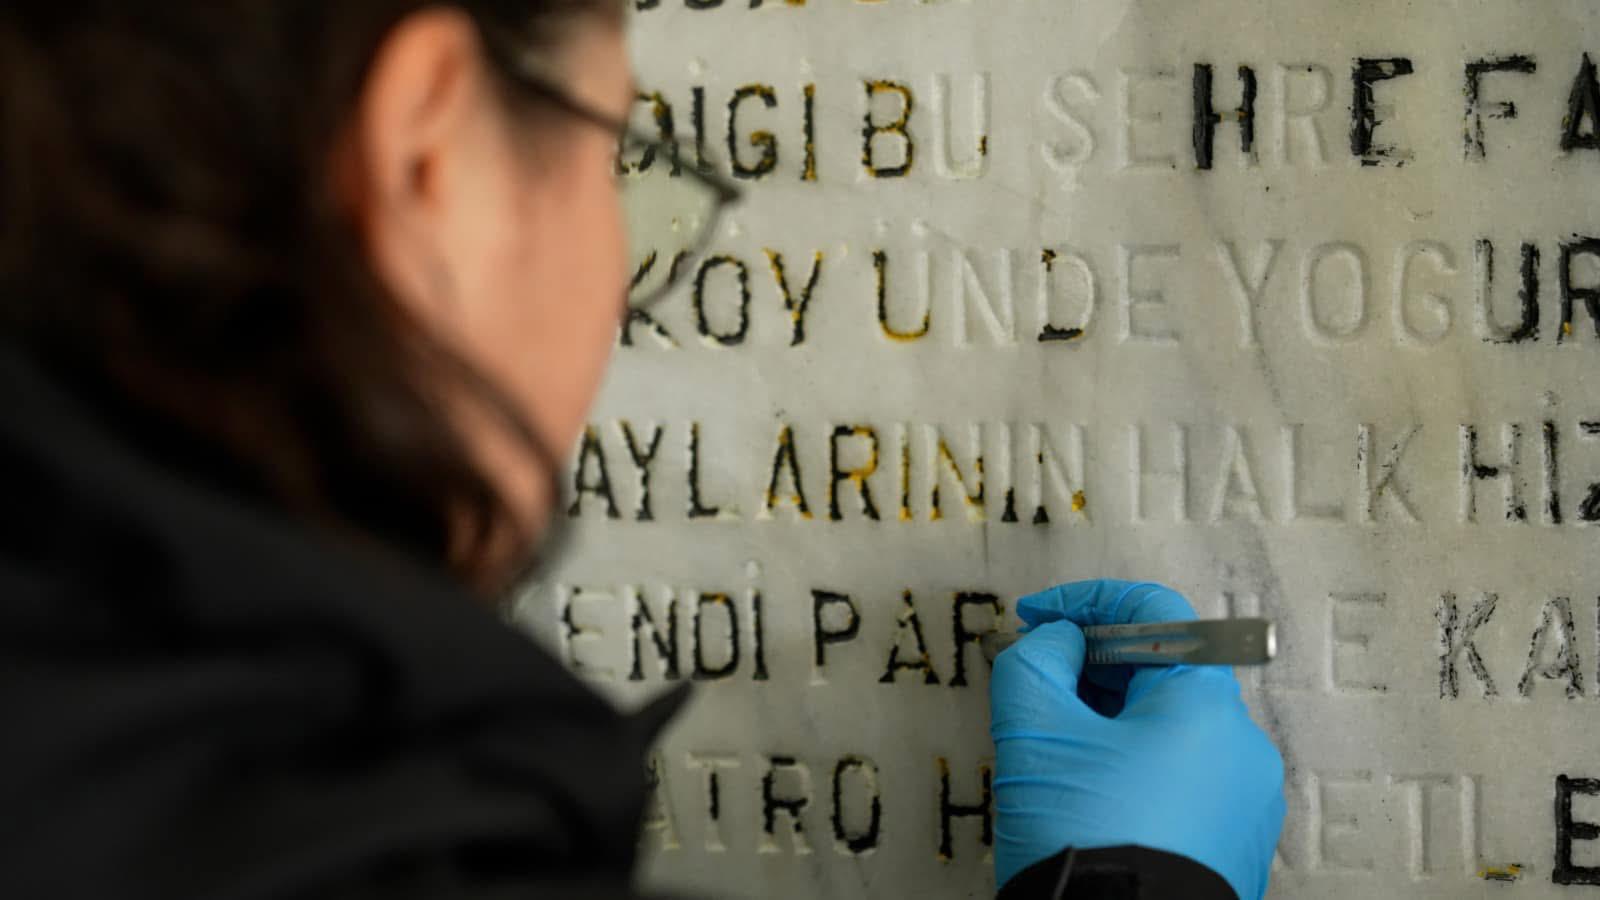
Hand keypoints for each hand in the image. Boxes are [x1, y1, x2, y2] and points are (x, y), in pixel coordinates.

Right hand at [988, 580, 1285, 898]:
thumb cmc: (1082, 833)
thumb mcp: (1035, 730)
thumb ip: (1036, 661)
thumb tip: (1056, 641)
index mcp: (1206, 703)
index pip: (1154, 611)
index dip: (1085, 602)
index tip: (1035, 619)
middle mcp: (1243, 746)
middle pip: (1163, 673)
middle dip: (1092, 670)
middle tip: (1035, 684)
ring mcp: (1246, 802)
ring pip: (1170, 732)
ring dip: (1110, 723)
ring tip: (1053, 750)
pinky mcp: (1235, 847)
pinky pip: (1183, 783)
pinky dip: (1134, 771)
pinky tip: (1088, 796)